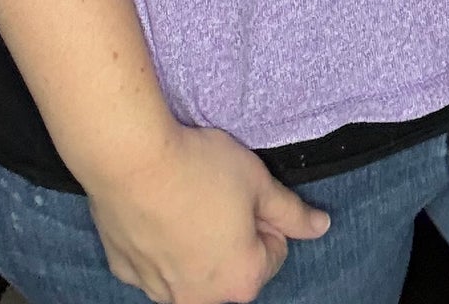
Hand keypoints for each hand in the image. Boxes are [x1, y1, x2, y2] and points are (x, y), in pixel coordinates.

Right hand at [84, 120, 330, 303]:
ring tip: (183, 198)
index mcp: (242, 281)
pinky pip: (153, 262)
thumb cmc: (200, 168)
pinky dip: (158, 242)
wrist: (131, 159)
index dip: (264, 215)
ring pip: (190, 268)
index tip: (244, 190)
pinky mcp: (127, 273)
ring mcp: (159, 291)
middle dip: (229, 236)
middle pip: (231, 266)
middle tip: (214, 193)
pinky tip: (155, 208)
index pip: (274, 250)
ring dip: (193, 243)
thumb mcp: (258, 181)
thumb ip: (292, 211)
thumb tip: (321, 226)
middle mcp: (201, 299)